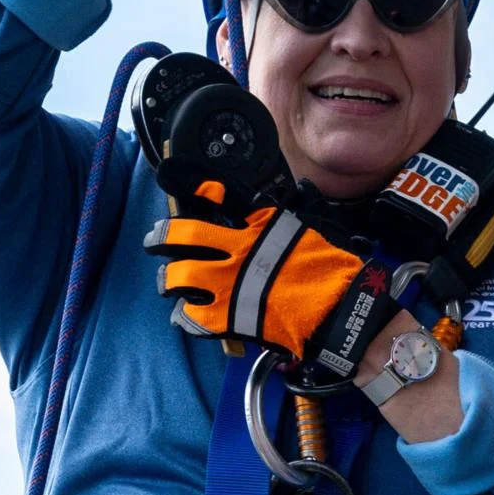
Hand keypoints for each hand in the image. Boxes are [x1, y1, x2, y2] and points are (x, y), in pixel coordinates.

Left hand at [144, 188, 395, 375]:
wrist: (338, 308)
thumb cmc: (328, 270)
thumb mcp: (302, 230)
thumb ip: (273, 219)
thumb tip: (257, 207)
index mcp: (257, 227)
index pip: (217, 196)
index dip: (191, 184)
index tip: (171, 175)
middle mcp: (237, 252)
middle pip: (183, 235)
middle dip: (162, 237)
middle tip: (155, 240)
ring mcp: (229, 285)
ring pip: (179, 276)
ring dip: (168, 279)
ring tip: (168, 282)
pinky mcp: (228, 319)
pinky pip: (192, 317)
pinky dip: (184, 316)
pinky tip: (184, 315)